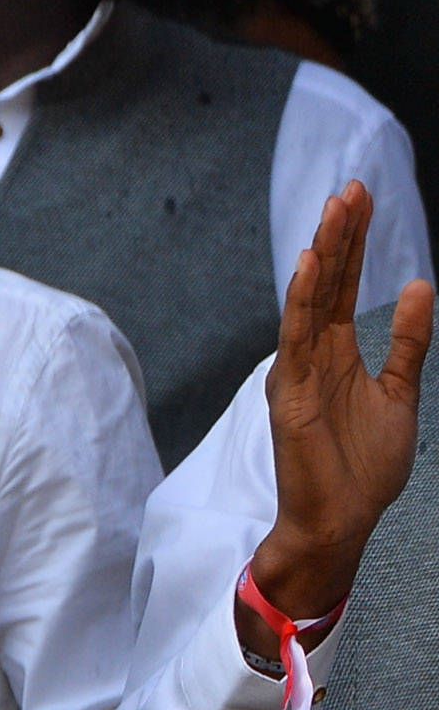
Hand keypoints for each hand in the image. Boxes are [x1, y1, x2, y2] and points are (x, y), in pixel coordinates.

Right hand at [250, 180, 432, 625]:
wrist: (338, 521)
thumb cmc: (362, 468)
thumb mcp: (400, 394)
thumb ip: (408, 342)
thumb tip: (419, 286)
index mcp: (335, 354)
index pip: (342, 287)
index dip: (353, 244)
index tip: (362, 200)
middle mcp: (310, 355)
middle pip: (325, 283)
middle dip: (340, 235)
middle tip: (351, 188)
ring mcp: (297, 371)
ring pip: (309, 299)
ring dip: (322, 254)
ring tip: (334, 210)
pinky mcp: (290, 391)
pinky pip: (295, 337)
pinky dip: (301, 299)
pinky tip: (310, 266)